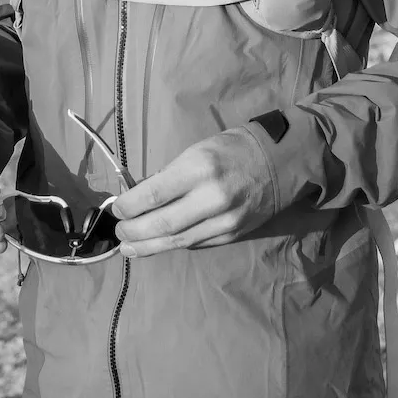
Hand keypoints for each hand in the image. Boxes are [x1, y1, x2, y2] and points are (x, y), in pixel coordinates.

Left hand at [110, 128, 273, 257]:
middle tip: (120, 232)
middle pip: (162, 224)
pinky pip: (196, 243)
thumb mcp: (197, 150)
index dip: (128, 206)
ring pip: (178, 241)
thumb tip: (140, 197)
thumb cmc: (233, 149)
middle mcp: (212, 197)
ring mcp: (224, 220)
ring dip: (148, 246)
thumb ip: (171, 175)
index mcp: (199, 168)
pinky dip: (174, 244)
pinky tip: (158, 244)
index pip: (153, 194)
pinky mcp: (233, 234)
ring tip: (129, 248)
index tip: (117, 209)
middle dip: (134, 231)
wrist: (280, 161)